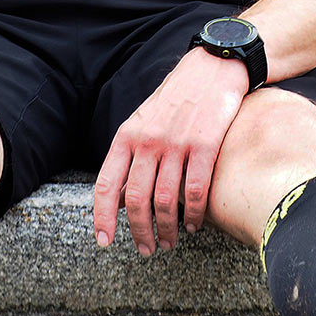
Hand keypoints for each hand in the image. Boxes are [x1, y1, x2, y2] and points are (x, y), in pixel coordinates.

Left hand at [92, 50, 248, 254]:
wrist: (213, 67)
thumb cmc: (177, 97)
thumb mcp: (143, 120)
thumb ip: (131, 153)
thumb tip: (119, 195)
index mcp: (127, 135)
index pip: (106, 183)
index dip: (102, 216)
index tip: (104, 241)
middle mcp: (147, 141)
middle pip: (136, 199)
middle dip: (139, 231)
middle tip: (147, 249)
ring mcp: (176, 143)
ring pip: (165, 200)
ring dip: (167, 228)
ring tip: (169, 241)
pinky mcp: (205, 145)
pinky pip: (196, 190)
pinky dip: (193, 214)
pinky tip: (193, 225)